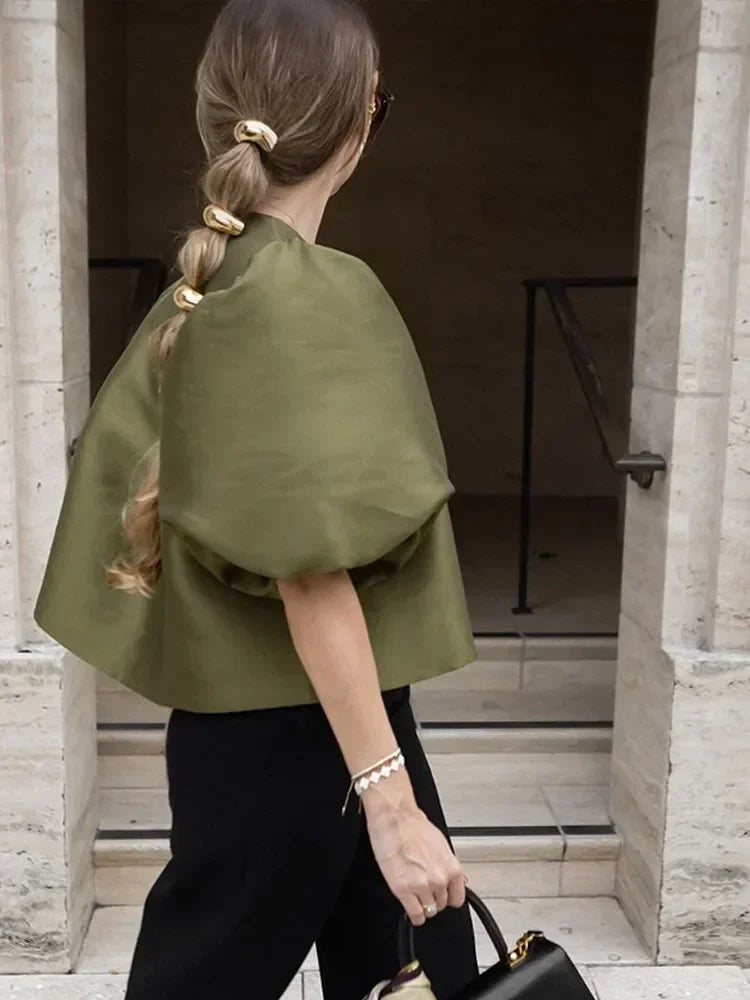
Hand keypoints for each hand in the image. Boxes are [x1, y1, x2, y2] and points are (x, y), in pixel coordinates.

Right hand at [362, 770, 466, 925]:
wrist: (394, 816)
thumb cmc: (413, 824)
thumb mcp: (441, 843)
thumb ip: (449, 865)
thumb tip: (459, 880)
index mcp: (451, 866)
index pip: (458, 898)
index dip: (448, 897)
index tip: (442, 896)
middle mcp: (439, 878)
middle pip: (441, 904)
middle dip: (433, 898)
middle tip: (424, 888)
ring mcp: (422, 886)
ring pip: (429, 911)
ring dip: (422, 904)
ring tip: (415, 894)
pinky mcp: (403, 890)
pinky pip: (415, 915)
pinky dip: (414, 915)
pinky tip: (410, 906)